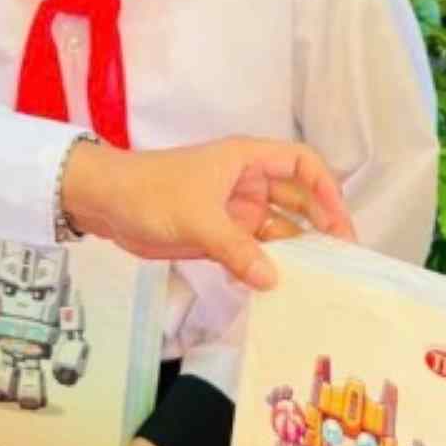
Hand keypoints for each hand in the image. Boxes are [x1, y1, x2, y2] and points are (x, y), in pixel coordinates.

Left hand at [63, 139, 354, 290]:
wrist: (104, 203)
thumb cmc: (152, 193)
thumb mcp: (198, 219)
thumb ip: (238, 249)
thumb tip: (273, 280)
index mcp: (247, 159)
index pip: (302, 163)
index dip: (326, 188)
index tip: (339, 223)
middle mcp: (248, 182)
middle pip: (296, 199)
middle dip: (319, 224)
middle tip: (341, 259)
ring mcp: (234, 209)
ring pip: (276, 228)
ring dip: (294, 250)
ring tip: (316, 278)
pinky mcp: (218, 234)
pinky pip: (252, 249)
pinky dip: (264, 265)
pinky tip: (275, 286)